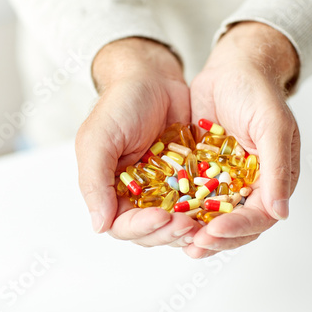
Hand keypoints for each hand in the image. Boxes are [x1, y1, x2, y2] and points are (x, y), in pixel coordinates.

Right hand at [76, 38, 200, 247]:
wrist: (153, 79)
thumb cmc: (120, 105)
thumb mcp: (98, 139)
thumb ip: (94, 181)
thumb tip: (98, 226)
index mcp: (111, 191)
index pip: (123, 225)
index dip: (142, 228)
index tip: (161, 218)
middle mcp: (137, 196)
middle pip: (152, 231)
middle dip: (169, 232)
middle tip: (187, 224)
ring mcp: (164, 189)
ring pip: (176, 223)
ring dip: (189, 227)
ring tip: (205, 222)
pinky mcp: (188, 179)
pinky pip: (197, 201)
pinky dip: (205, 209)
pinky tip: (217, 208)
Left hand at [186, 22, 300, 257]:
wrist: (233, 69)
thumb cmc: (258, 92)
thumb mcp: (272, 126)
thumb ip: (277, 167)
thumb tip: (280, 213)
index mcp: (273, 179)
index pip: (259, 216)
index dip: (238, 228)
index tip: (213, 231)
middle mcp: (251, 185)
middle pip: (235, 223)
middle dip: (215, 237)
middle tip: (193, 246)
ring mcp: (226, 180)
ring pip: (213, 215)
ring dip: (197, 230)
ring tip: (178, 240)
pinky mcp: (204, 171)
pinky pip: (193, 196)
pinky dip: (183, 208)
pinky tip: (166, 216)